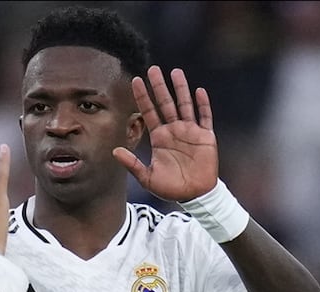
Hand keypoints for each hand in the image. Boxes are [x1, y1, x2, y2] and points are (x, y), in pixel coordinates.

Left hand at [112, 66, 217, 201]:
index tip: (136, 80)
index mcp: (159, 137)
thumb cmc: (170, 188)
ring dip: (180, 89)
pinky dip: (202, 104)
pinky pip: (205, 117)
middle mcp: (174, 130)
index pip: (149, 112)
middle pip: (165, 103)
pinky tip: (198, 91)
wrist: (194, 195)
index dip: (143, 97)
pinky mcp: (205, 136)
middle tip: (153, 69)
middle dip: (159, 87)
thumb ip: (132, 164)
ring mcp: (190, 131)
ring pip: (184, 105)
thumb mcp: (147, 177)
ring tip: (175, 72)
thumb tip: (114, 151)